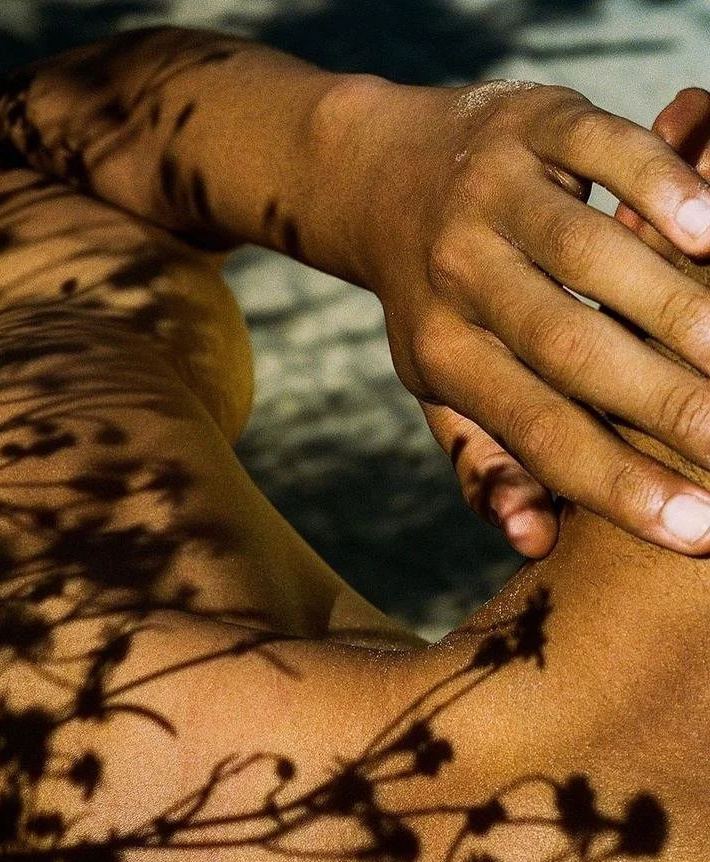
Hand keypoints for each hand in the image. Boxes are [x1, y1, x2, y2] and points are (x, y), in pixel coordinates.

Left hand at [350, 79, 709, 555]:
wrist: (382, 176)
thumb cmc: (432, 302)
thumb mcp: (437, 385)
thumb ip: (483, 461)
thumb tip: (532, 541)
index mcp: (441, 352)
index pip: (535, 430)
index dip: (617, 483)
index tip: (699, 528)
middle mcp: (458, 274)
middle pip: (571, 349)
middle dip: (667, 404)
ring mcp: (492, 193)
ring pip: (592, 255)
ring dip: (679, 305)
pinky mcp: (531, 121)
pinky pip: (602, 148)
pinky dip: (661, 184)